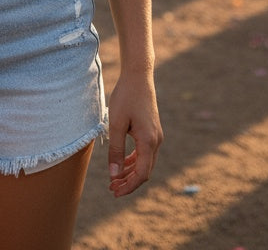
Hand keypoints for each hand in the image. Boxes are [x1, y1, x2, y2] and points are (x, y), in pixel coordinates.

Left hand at [107, 71, 162, 197]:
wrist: (138, 76)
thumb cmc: (125, 97)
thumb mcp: (116, 124)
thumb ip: (116, 151)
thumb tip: (114, 175)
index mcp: (148, 141)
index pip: (141, 174)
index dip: (128, 186)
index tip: (114, 191)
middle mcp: (156, 141)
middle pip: (144, 171)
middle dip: (129, 182)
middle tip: (111, 189)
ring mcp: (156, 136)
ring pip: (145, 163)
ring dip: (131, 172)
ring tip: (115, 179)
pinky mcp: (152, 131)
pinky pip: (145, 153)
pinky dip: (134, 161)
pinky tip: (123, 164)